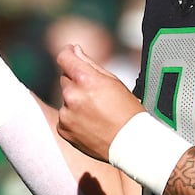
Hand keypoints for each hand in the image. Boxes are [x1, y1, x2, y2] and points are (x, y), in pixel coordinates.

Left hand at [55, 44, 143, 161]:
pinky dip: (74, 119)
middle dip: (77, 83)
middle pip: (65, 79)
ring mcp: (66, 114)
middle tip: (97, 95)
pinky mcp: (63, 129)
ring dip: (76, 102)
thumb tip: (74, 50)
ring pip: (66, 100)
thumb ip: (89, 63)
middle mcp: (72, 96)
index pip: (64, 57)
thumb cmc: (127, 111)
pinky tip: (91, 124)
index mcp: (85, 79)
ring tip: (97, 114)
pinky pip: (64, 117)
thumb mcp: (113, 81)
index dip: (68, 53)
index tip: (71, 53)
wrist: (130, 144)